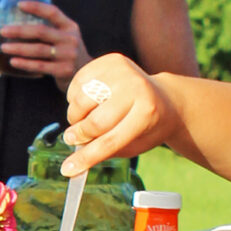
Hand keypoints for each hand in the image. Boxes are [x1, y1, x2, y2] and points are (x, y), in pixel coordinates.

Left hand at [0, 0, 87, 86]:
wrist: (86, 76)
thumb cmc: (68, 53)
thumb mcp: (66, 37)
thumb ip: (51, 29)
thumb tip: (19, 22)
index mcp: (70, 27)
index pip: (52, 12)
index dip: (36, 7)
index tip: (19, 5)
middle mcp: (70, 39)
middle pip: (41, 31)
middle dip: (20, 30)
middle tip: (3, 30)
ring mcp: (68, 55)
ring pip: (38, 49)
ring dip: (18, 48)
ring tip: (4, 47)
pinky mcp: (63, 70)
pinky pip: (39, 66)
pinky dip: (25, 63)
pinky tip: (13, 61)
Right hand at [59, 52, 181, 173]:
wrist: (163, 97)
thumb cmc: (146, 126)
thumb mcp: (135, 145)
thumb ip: (105, 151)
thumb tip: (72, 163)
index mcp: (147, 113)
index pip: (110, 140)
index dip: (86, 158)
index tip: (67, 170)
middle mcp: (136, 87)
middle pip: (93, 121)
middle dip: (78, 135)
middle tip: (73, 140)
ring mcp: (123, 71)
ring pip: (80, 101)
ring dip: (75, 116)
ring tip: (86, 119)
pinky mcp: (110, 60)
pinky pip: (77, 83)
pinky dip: (75, 97)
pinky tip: (89, 102)